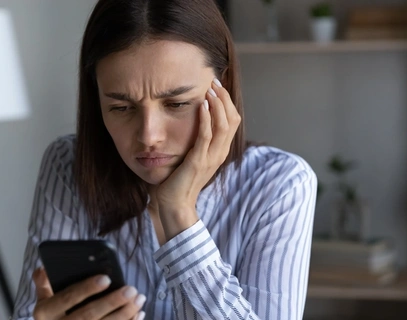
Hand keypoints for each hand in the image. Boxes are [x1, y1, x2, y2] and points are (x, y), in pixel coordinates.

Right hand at [32, 268, 145, 319]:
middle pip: (88, 315)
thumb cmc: (54, 313)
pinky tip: (139, 314)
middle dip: (112, 302)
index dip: (86, 289)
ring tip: (139, 299)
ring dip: (124, 314)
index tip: (106, 278)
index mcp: (45, 312)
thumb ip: (44, 282)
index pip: (67, 298)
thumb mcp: (43, 298)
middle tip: (131, 289)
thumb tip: (43, 268)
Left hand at [156, 78, 240, 238]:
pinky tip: (202, 105)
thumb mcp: (191, 157)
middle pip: (232, 119)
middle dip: (224, 98)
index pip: (232, 121)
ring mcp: (211, 158)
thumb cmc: (177, 181)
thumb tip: (190, 122)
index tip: (217, 86)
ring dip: (218, 104)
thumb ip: (195, 142)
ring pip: (223, 125)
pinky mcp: (198, 161)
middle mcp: (219, 153)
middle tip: (214, 81)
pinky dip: (206, 118)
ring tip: (210, 89)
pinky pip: (206, 136)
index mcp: (219, 151)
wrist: (173, 204)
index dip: (227, 102)